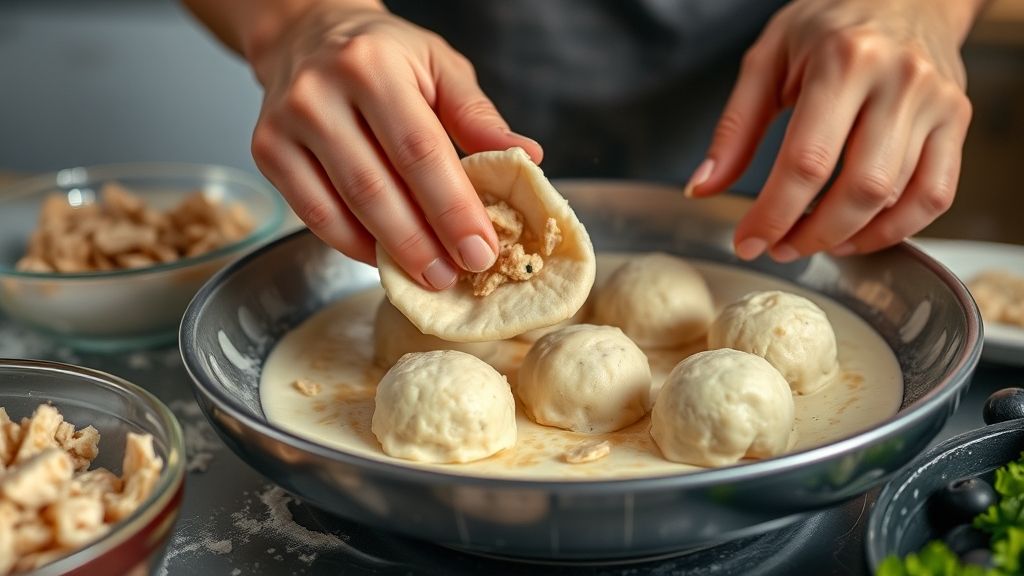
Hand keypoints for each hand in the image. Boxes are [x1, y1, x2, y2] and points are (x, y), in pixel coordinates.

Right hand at [247, 1, 541, 287]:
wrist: (309, 34)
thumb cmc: (384, 54)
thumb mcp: (439, 66)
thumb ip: (477, 115)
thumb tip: (527, 157)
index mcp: (373, 66)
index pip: (419, 150)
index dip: (452, 207)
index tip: (481, 250)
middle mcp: (320, 94)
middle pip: (377, 186)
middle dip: (422, 242)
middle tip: (455, 276)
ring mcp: (285, 125)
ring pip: (343, 207)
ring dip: (390, 251)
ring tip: (428, 276)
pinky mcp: (266, 151)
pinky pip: (313, 214)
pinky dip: (352, 244)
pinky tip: (384, 257)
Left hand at [687, 0, 977, 261]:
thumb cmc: (831, 23)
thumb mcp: (768, 57)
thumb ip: (734, 126)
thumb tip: (702, 186)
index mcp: (844, 60)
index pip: (807, 161)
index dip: (774, 214)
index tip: (748, 241)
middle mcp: (898, 80)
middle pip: (859, 189)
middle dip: (812, 234)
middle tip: (780, 248)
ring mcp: (936, 102)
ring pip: (897, 197)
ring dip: (849, 236)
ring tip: (811, 240)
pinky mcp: (958, 120)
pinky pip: (936, 195)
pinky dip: (896, 228)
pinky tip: (859, 233)